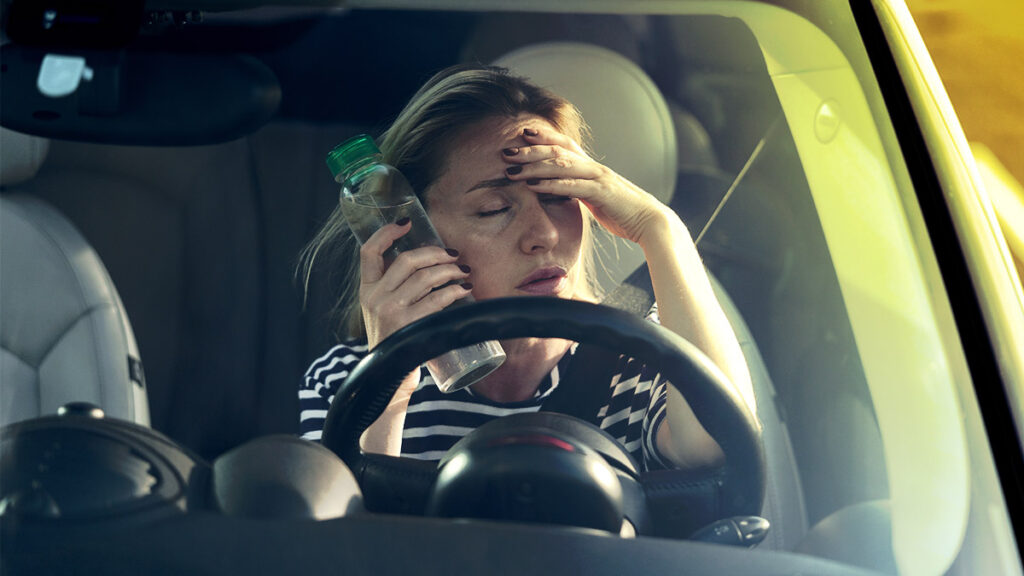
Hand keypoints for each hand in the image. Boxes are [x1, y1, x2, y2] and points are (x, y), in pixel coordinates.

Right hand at [359, 219, 472, 348]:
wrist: (387, 376)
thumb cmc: (394, 339)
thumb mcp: (382, 310)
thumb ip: (395, 288)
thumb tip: (429, 262)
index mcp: (366, 289)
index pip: (368, 252)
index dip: (386, 232)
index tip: (406, 222)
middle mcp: (374, 298)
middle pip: (407, 260)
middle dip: (436, 253)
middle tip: (453, 256)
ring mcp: (389, 312)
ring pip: (425, 277)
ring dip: (450, 271)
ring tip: (463, 272)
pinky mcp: (407, 326)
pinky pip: (436, 300)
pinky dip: (454, 291)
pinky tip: (464, 289)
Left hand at [501, 126, 672, 245]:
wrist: (651, 222)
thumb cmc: (623, 213)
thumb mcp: (597, 198)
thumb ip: (580, 190)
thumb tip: (561, 191)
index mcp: (592, 167)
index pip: (565, 145)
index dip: (543, 137)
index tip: (522, 134)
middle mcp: (594, 167)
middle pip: (557, 151)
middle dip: (530, 150)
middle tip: (506, 150)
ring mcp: (598, 178)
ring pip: (561, 165)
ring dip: (533, 166)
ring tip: (511, 168)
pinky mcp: (600, 193)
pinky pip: (571, 186)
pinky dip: (549, 185)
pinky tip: (531, 185)